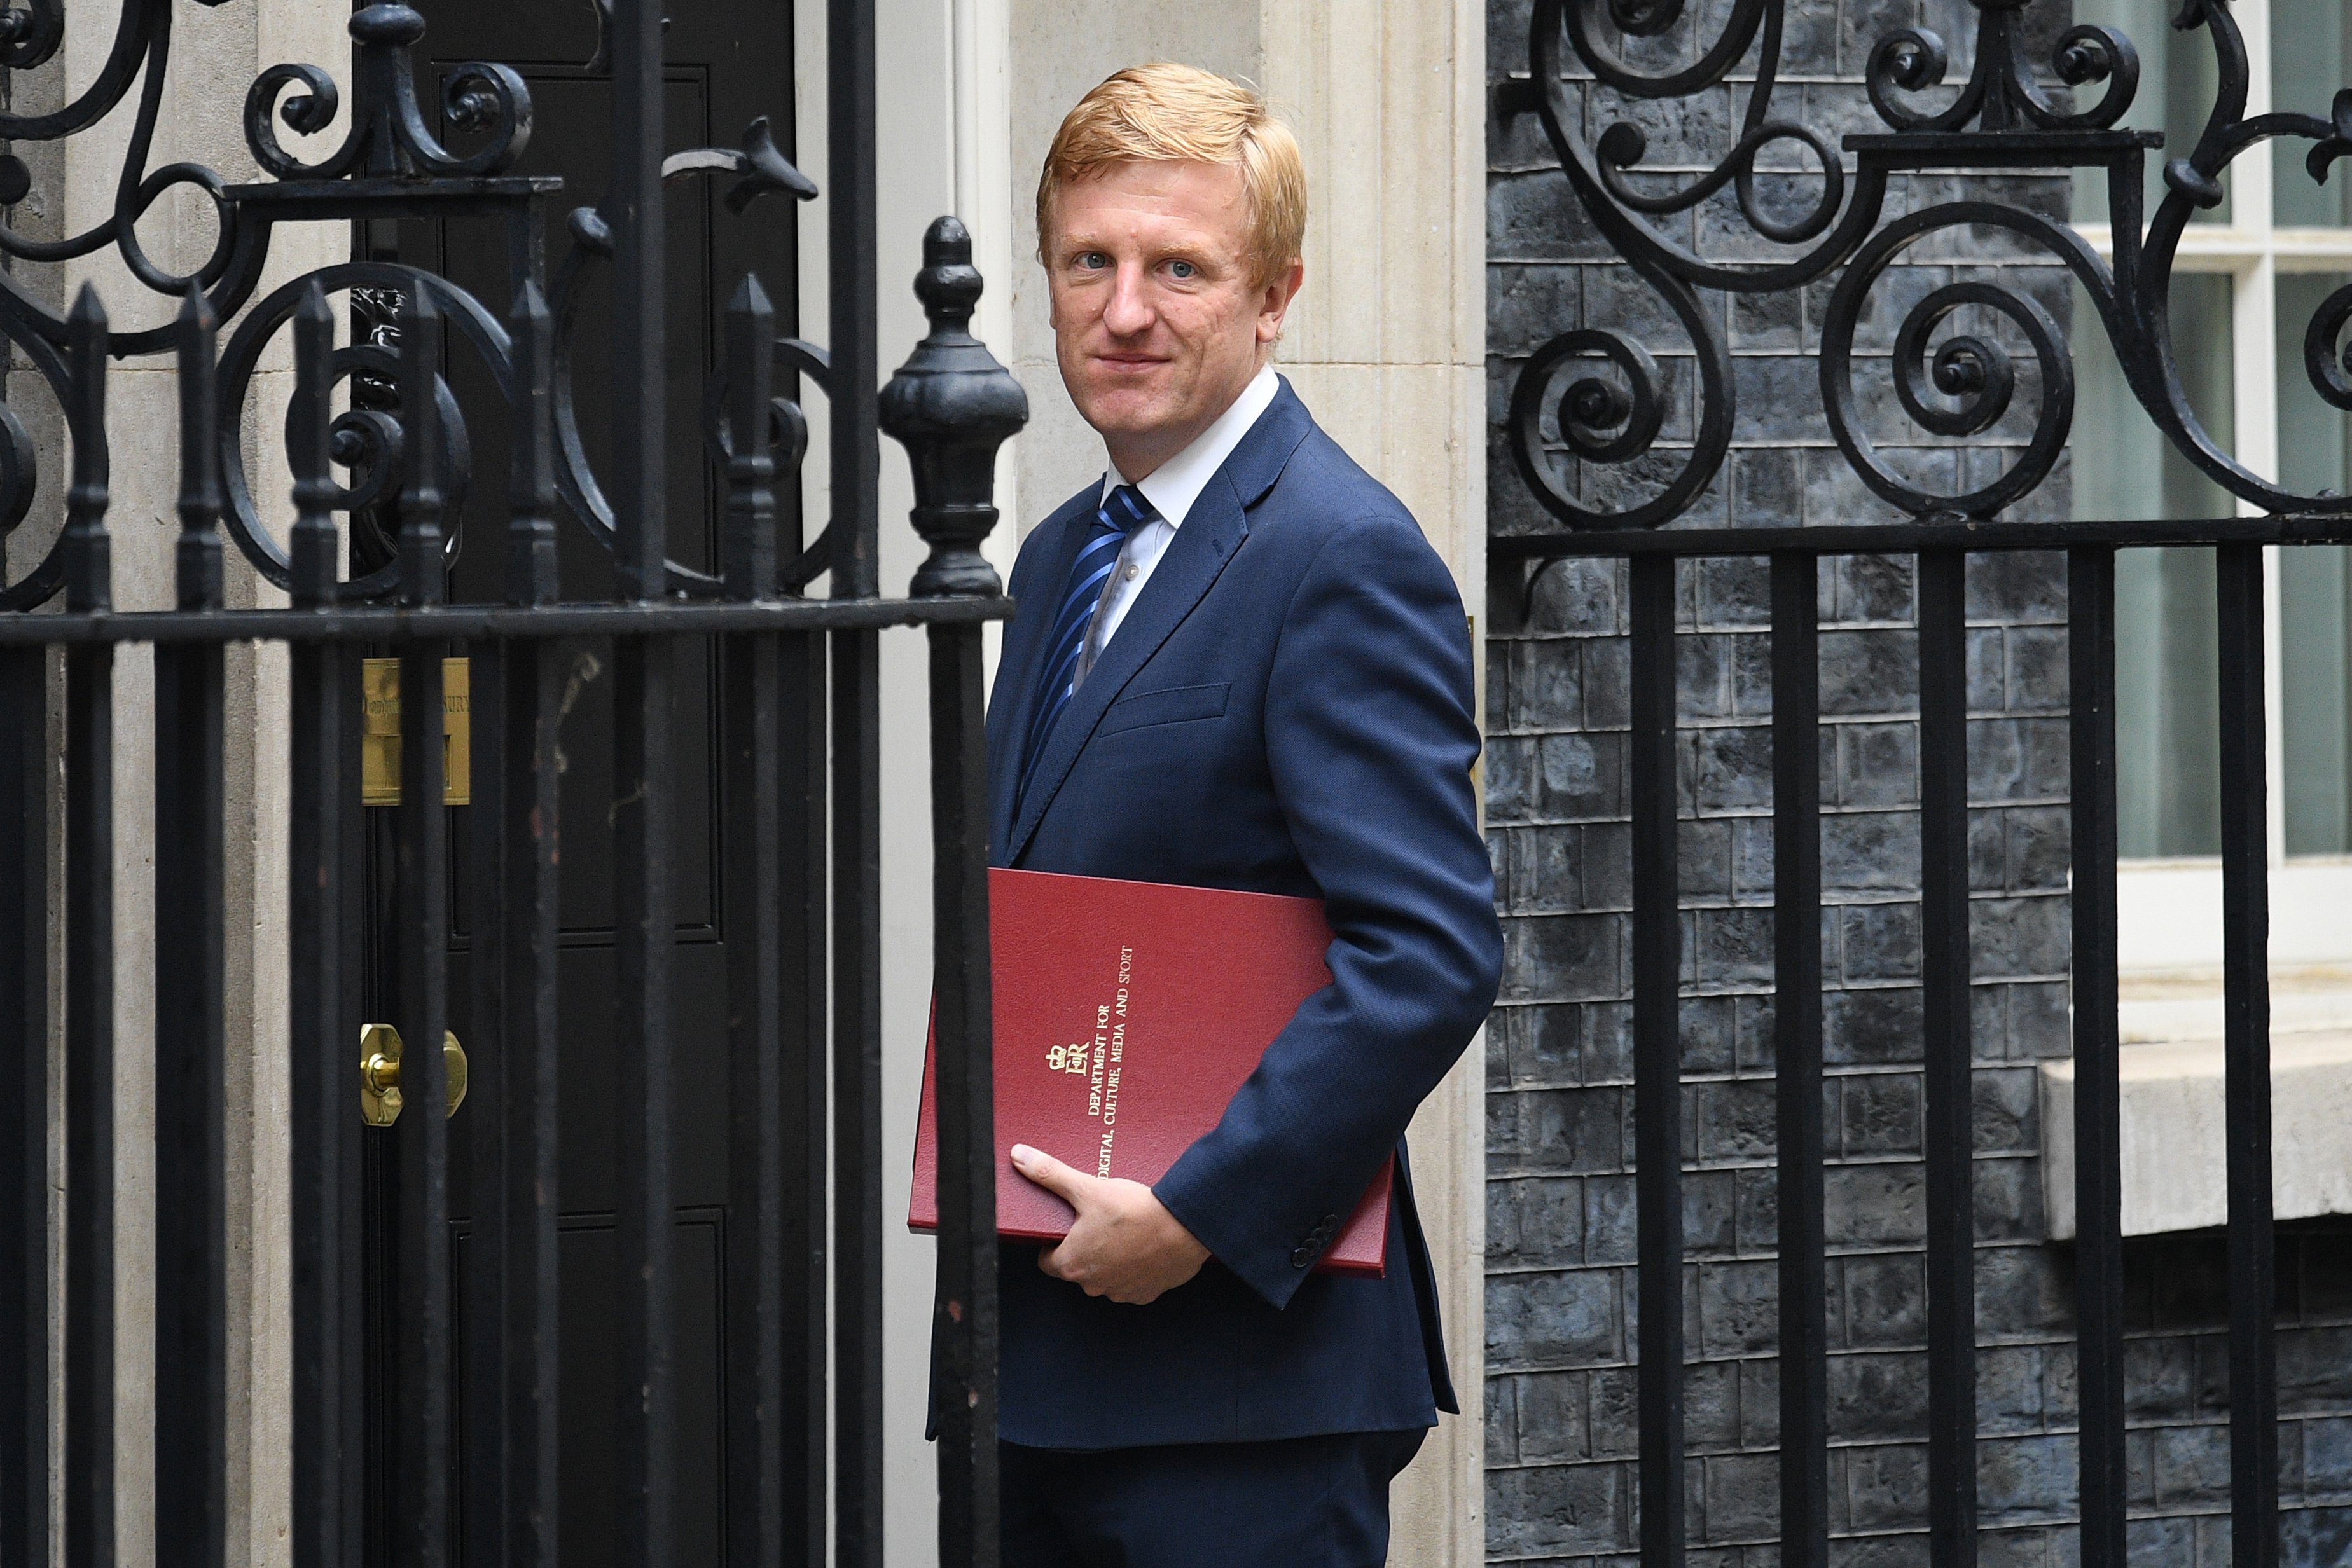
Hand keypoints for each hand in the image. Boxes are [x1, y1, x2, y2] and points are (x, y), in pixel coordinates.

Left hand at [1011, 1143, 1210, 1304]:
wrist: (1185, 1224)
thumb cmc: (1134, 1210)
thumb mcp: (1087, 1187)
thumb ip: (1050, 1174)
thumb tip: (1019, 1156)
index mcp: (1073, 1264)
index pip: (1047, 1261)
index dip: (1053, 1243)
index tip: (1066, 1227)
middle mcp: (1094, 1285)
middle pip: (1078, 1269)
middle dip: (1084, 1248)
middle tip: (1098, 1222)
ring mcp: (1121, 1292)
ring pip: (1106, 1277)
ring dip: (1110, 1260)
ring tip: (1124, 1231)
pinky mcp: (1147, 1294)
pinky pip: (1133, 1283)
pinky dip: (1135, 1268)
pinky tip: (1144, 1245)